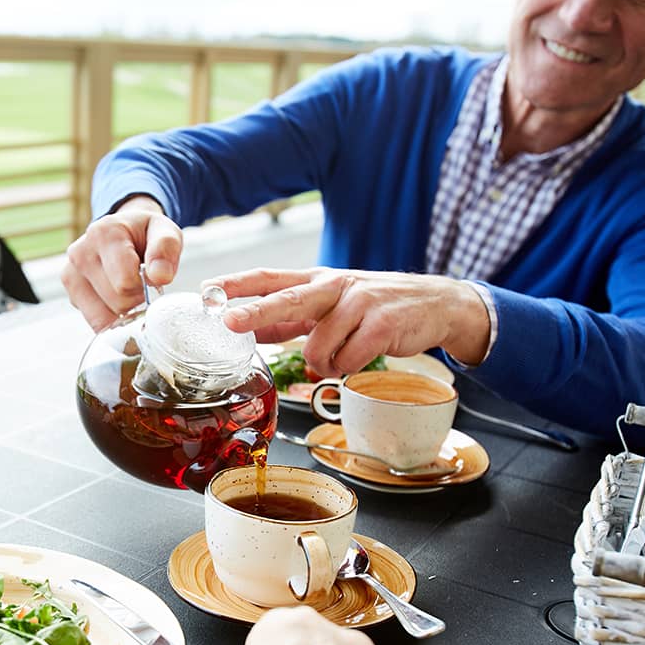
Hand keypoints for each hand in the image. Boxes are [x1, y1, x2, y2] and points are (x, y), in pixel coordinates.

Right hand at [62, 195, 183, 330]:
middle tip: (141, 281)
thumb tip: (159, 276)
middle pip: (118, 301)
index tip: (150, 274)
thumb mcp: (164, 231)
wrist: (125, 232)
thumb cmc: (145, 234)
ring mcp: (71, 275)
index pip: (126, 282)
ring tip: (128, 287)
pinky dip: (113, 318)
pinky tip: (117, 298)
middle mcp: (81, 253)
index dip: (146, 285)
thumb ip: (166, 248)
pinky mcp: (71, 294)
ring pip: (106, 318)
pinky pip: (97, 323)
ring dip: (125, 310)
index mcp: (104, 233)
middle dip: (137, 298)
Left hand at [208, 268, 489, 376]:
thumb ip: (292, 319)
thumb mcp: (330, 306)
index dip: (238, 284)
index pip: (270, 278)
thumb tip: (247, 330)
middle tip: (228, 322)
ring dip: (324, 362)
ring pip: (319, 346)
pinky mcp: (382, 324)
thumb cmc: (374, 307)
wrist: (436, 304)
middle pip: (287, 299)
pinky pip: (348, 360)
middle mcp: (335, 286)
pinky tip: (363, 355)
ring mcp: (360, 303)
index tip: (208, 290)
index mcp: (317, 281)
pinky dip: (349, 366)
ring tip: (342, 354)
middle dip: (255, 312)